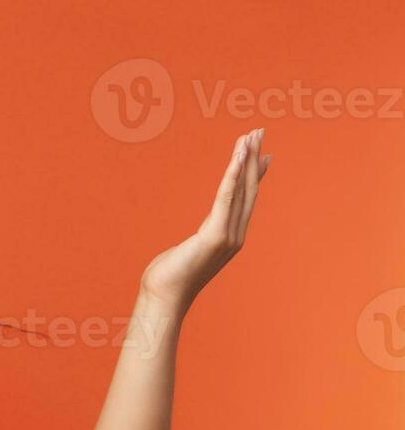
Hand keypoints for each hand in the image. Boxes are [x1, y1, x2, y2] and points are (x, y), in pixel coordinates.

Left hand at [139, 127, 271, 317]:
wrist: (164, 296)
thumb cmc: (170, 277)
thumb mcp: (190, 251)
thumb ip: (200, 239)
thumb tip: (200, 236)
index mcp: (230, 236)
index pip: (246, 199)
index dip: (255, 174)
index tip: (263, 154)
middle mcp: (235, 234)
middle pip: (249, 189)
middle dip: (253, 159)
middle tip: (258, 133)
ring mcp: (229, 235)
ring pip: (241, 189)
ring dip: (245, 159)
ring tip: (250, 136)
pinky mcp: (216, 235)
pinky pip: (226, 197)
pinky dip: (233, 174)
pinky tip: (238, 156)